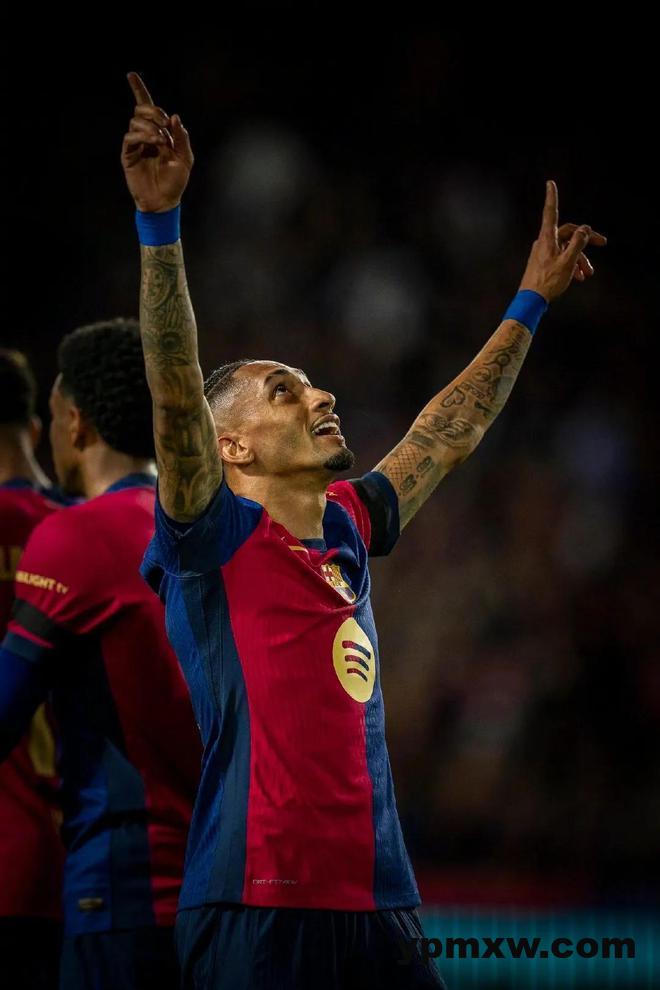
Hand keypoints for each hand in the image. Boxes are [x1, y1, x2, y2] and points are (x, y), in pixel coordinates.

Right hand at [121, 72, 193, 212]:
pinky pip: (130, 136)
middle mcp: (145, 135)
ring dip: (151, 126)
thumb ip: (182, 138)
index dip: (138, 90)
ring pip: (136, 121)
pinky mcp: (128, 154)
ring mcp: (136, 144)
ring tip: (162, 141)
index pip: (147, 107)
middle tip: (166, 124)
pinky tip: (155, 143)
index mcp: (159, 132)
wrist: (164, 201)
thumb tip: (174, 117)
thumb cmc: (176, 181)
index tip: (130, 74)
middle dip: (154, 111)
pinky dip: (143, 135)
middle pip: (141, 110)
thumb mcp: (186, 158)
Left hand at [519, 181, 606, 301]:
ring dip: (580, 258)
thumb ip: (578, 243)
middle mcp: (544, 242)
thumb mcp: (568, 262)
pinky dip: (572, 264)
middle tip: (602, 243)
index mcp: (548, 238)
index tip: (550, 183)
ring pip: (567, 248)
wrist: (531, 300)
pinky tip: (579, 277)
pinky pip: (561, 257)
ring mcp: (543, 252)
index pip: (551, 212)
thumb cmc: (548, 281)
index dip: (552, 197)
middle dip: (585, 239)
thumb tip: (584, 229)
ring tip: (588, 273)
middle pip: (568, 233)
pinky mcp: (544, 262)